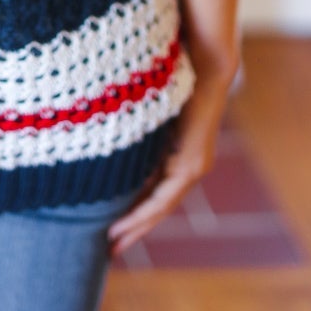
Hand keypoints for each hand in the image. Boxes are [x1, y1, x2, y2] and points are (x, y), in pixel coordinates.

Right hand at [106, 56, 236, 258]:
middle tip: (110, 250)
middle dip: (133, 228)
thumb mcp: (149, 106)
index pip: (154, 190)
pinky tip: (124, 224)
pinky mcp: (192, 163)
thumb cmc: (175, 72)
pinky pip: (165, 196)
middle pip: (158, 207)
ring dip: (136, 226)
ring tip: (112, 243)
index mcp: (179, 152)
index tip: (111, 225)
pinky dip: (144, 212)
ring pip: (161, 207)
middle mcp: (190, 165)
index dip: (133, 209)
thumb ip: (136, 123)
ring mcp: (193, 166)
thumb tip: (105, 128)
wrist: (205, 60)